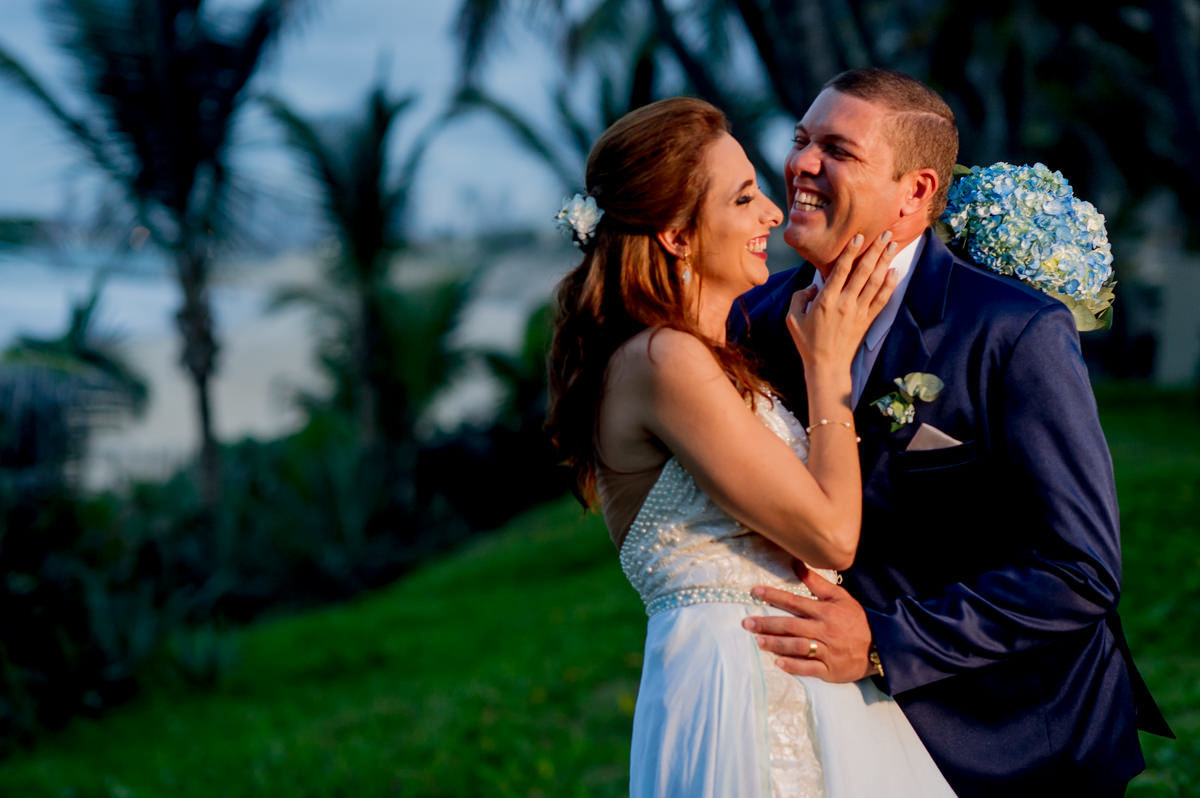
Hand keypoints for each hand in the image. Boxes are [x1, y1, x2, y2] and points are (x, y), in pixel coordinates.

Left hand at [741, 565, 874, 681]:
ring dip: (776, 644)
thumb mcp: (840, 596)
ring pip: (796, 647)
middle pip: (790, 625)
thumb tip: (796, 563)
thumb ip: (816, 582)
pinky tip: (778, 663)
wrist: (881, 647)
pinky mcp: (830, 670)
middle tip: (747, 623)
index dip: (773, 596)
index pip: (795, 601)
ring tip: (758, 641)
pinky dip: (792, 666)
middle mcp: (824, 630)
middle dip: (766, 624)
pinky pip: (808, 668)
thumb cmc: (856, 619)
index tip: (755, 592)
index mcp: (825, 611)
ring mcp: (827, 651)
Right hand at [786, 230, 899, 371]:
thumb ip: (799, 297)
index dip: (850, 252)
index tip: (859, 237)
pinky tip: (894, 271)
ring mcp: (859, 311)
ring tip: (892, 245)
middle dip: (875, 250)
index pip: (840, 270)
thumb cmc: (807, 342)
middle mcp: (845, 303)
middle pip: (863, 271)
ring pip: (875, 281)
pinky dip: (890, 284)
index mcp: (826, 300)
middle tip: (885, 233)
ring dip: (885, 261)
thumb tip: (812, 286)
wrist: (827, 365)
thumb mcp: (792, 319)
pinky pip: (881, 299)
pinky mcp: (867, 320)